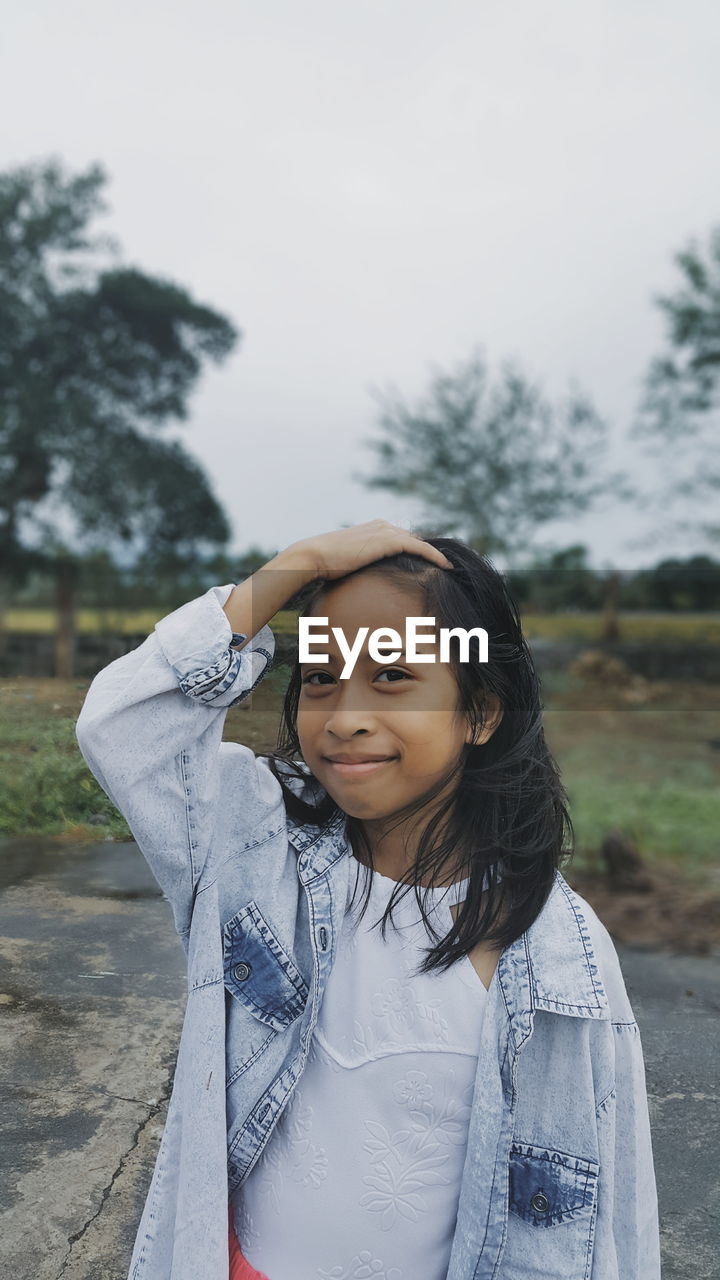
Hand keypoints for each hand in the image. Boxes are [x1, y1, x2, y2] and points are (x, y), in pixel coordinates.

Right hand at [286, 518, 454, 581]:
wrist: (312, 556)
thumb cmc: (322, 565)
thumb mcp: (344, 563)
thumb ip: (356, 566)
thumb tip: (357, 583)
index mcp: (372, 529)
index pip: (401, 538)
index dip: (418, 551)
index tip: (432, 564)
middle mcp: (381, 526)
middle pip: (414, 539)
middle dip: (431, 552)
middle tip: (447, 566)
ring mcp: (385, 531)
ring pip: (419, 543)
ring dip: (436, 555)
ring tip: (451, 567)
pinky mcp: (388, 541)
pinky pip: (420, 548)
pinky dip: (435, 556)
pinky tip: (447, 566)